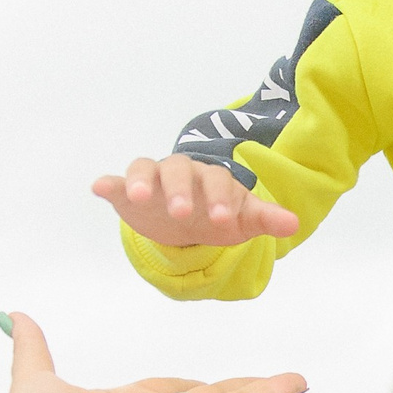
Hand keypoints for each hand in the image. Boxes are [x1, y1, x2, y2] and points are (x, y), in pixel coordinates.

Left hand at [0, 313, 305, 392]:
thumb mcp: (34, 382)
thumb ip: (31, 349)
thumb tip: (14, 317)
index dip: (185, 386)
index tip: (199, 383)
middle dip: (237, 390)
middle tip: (263, 383)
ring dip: (265, 391)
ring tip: (294, 381)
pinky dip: (277, 391)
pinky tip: (298, 382)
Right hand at [91, 153, 299, 248]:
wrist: (191, 219)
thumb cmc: (218, 214)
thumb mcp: (242, 220)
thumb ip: (265, 218)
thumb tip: (293, 224)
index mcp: (212, 178)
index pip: (218, 182)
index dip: (221, 199)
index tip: (222, 221)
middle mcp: (182, 173)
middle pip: (180, 171)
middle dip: (181, 190)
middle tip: (182, 213)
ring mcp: (154, 180)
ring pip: (146, 168)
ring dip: (141, 180)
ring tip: (137, 196)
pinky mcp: (128, 192)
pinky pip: (117, 182)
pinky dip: (109, 183)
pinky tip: (99, 186)